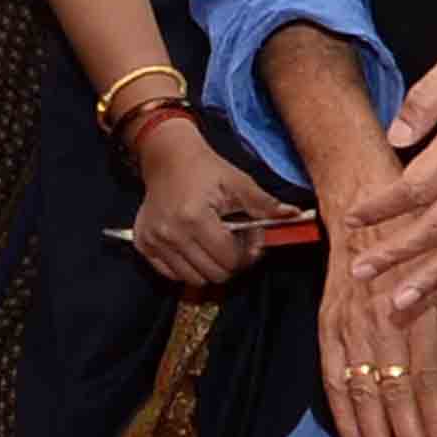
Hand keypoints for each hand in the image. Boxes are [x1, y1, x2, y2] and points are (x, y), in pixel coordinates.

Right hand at [121, 113, 293, 288]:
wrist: (167, 156)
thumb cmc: (206, 168)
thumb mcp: (238, 182)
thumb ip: (265, 204)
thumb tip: (294, 216)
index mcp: (194, 218)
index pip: (229, 260)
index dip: (247, 253)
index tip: (250, 238)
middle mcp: (170, 233)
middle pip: (213, 274)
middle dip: (231, 263)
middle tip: (235, 243)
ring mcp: (154, 241)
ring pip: (193, 280)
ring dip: (209, 268)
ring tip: (215, 245)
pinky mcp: (143, 244)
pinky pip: (171, 274)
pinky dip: (187, 268)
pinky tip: (195, 247)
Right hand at [315, 261, 436, 436]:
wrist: (367, 211)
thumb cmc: (425, 256)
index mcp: (421, 314)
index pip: (430, 379)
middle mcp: (382, 324)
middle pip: (395, 393)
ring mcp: (350, 328)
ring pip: (362, 392)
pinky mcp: (327, 328)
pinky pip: (331, 378)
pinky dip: (341, 415)